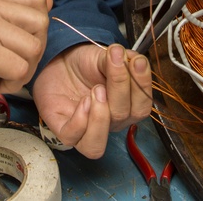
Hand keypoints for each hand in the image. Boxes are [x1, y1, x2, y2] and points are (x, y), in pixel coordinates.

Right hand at [0, 0, 52, 109]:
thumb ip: (12, 14)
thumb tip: (48, 4)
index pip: (38, 0)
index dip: (37, 27)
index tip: (18, 43)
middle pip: (41, 24)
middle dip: (34, 51)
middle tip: (12, 63)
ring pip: (33, 48)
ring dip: (23, 70)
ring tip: (0, 73)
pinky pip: (20, 69)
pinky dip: (12, 83)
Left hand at [33, 43, 152, 158]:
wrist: (61, 61)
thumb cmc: (86, 63)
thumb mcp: (105, 56)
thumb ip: (120, 59)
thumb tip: (131, 59)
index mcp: (126, 106)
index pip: (142, 106)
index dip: (142, 84)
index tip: (136, 61)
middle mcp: (109, 123)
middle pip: (122, 118)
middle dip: (120, 88)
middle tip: (112, 64)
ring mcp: (86, 130)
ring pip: (96, 145)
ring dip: (100, 117)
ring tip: (96, 90)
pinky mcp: (63, 130)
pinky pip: (72, 137)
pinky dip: (79, 120)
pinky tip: (82, 101)